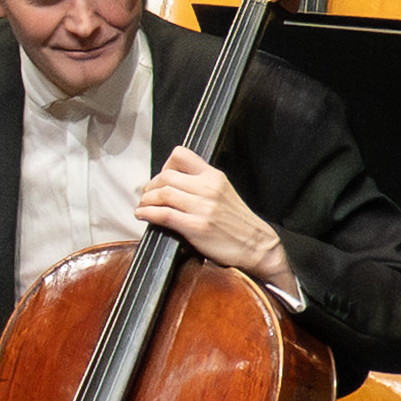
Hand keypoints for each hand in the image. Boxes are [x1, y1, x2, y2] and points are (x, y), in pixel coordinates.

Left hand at [127, 153, 286, 290]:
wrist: (256, 245)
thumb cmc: (238, 223)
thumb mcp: (223, 192)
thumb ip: (201, 184)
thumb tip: (172, 183)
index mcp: (213, 177)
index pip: (181, 155)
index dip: (163, 165)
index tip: (159, 177)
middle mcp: (207, 188)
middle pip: (165, 177)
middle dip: (150, 187)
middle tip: (146, 195)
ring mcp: (202, 208)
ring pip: (162, 194)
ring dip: (146, 200)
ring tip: (143, 206)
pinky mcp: (196, 227)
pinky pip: (163, 215)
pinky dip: (147, 214)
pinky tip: (143, 216)